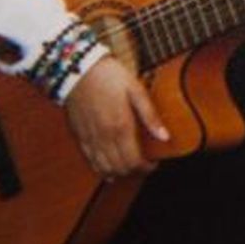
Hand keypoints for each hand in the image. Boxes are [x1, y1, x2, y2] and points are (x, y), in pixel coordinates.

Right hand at [64, 56, 167, 177]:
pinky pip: (89, 161)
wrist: (78, 70)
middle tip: (144, 166)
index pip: (134, 161)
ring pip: (104, 169)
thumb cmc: (110, 77)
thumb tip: (165, 137)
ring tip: (129, 168)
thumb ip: (150, 116)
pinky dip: (100, 169)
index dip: (146, 168)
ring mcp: (90, 139)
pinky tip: (109, 169)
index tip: (154, 164)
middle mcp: (104, 137)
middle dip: (134, 172)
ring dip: (118, 174)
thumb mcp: (136, 90)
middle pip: (120, 168)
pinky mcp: (79, 136)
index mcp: (121, 126)